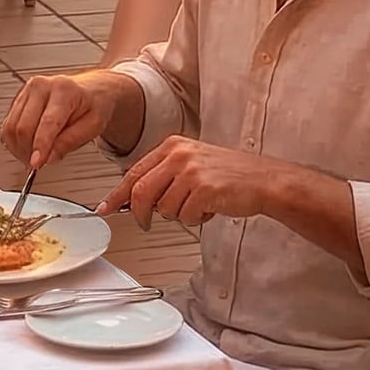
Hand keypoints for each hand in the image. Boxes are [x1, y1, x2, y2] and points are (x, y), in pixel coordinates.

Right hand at [3, 69, 140, 171]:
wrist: (90, 89)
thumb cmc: (94, 104)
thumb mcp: (94, 125)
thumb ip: (71, 141)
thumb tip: (49, 157)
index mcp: (64, 90)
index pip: (47, 123)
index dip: (40, 146)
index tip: (36, 164)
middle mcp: (41, 86)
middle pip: (23, 126)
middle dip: (27, 151)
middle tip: (38, 165)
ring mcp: (27, 91)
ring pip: (11, 127)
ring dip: (19, 148)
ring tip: (34, 157)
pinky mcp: (19, 99)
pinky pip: (8, 125)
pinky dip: (15, 142)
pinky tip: (27, 147)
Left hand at [100, 135, 288, 229]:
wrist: (264, 179)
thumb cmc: (230, 174)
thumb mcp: (192, 163)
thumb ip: (163, 175)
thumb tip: (133, 198)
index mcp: (172, 146)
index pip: (134, 173)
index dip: (117, 195)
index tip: (105, 208)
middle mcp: (179, 155)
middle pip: (140, 192)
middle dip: (141, 214)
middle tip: (145, 223)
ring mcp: (191, 171)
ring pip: (164, 208)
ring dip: (179, 215)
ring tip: (198, 205)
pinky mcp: (203, 189)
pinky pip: (185, 216)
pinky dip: (196, 219)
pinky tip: (210, 208)